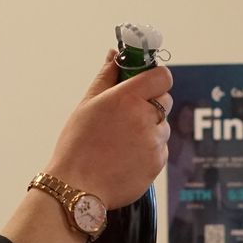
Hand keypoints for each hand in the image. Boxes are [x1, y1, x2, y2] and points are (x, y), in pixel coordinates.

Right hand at [44, 52, 173, 207]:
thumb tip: (114, 55)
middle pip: (165, 100)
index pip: (162, 76)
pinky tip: (126, 157)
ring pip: (163, 127)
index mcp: (127, 98)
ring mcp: (154, 142)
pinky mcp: (158, 163)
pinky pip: (161, 149)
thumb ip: (106, 77)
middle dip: (151, 104)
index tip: (144, 83)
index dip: (155, 78)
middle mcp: (145, 118)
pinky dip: (149, 151)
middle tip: (127, 115)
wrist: (77, 188)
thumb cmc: (77, 145)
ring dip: (149, 130)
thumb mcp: (87, 104)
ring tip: (121, 142)